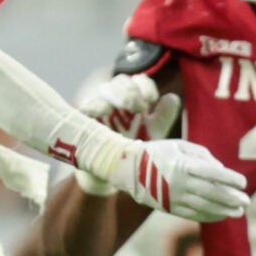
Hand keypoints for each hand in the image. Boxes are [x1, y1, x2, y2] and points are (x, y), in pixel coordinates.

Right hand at [76, 74, 179, 195]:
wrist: (111, 175)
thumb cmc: (132, 151)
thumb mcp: (153, 135)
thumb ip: (163, 116)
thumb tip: (172, 97)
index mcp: (133, 101)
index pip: (139, 81)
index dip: (146, 86)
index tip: (152, 101)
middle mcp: (116, 101)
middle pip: (121, 80)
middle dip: (132, 92)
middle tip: (140, 110)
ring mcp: (98, 109)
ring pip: (105, 89)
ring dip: (118, 96)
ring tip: (126, 111)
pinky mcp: (84, 120)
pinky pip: (87, 106)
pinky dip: (96, 106)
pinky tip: (105, 114)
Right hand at [110, 137, 249, 222]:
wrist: (129, 170)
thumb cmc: (159, 153)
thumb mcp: (179, 145)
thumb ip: (202, 155)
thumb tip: (221, 170)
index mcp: (182, 165)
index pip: (211, 173)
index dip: (229, 179)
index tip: (243, 182)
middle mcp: (179, 183)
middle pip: (210, 192)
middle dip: (230, 198)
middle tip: (246, 201)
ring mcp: (174, 197)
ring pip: (204, 206)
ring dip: (224, 210)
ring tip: (239, 212)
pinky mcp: (170, 208)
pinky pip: (193, 214)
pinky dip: (210, 215)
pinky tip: (222, 215)